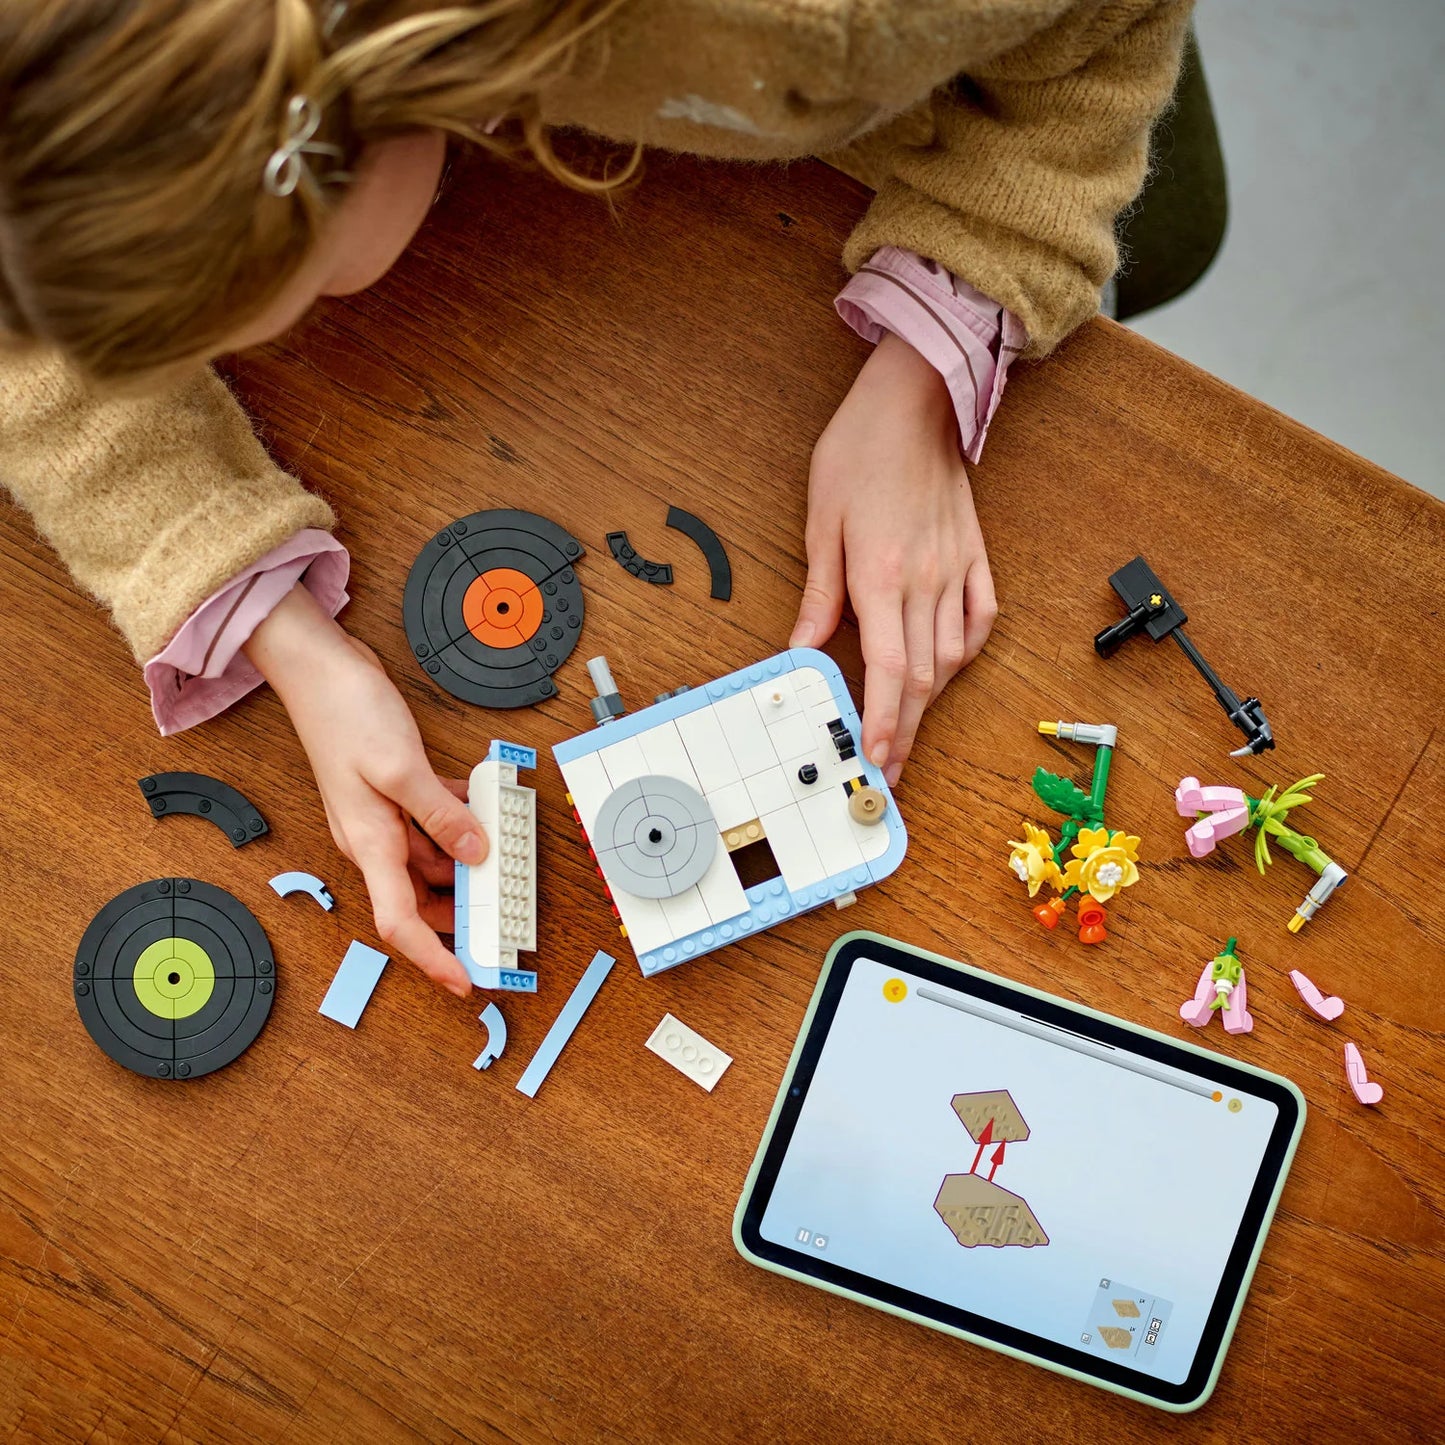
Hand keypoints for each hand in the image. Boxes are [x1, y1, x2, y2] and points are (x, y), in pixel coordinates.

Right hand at [244, 586, 484, 996]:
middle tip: (506, 916)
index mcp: (368, 843)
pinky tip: (482, 804)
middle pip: (422, 896)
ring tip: (506, 850)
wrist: (315, 667)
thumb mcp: (401, 767)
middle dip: (462, 909)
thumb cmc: (344, 713)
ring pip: (433, 857)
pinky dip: (458, 819)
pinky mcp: (392, 792)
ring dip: (467, 856)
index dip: (433, 958)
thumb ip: (441, 815)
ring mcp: (382, 816)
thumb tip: (474, 853)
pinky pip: (431, 821)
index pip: (400, 921)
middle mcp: (374, 839)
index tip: (464, 981)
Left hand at [790, 332, 997, 784]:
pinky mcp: (976, 555)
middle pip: (920, 678)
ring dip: (929, 700)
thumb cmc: (859, 451)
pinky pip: (980, 618)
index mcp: (882, 576)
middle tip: (889, 769)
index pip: (886, 670)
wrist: (915, 399)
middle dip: (903, 730)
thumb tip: (801, 651)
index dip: (881, 721)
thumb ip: (819, 595)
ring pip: (950, 656)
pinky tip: (947, 670)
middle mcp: (926, 581)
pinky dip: (963, 652)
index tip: (875, 758)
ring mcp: (957, 569)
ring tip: (907, 728)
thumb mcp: (820, 522)